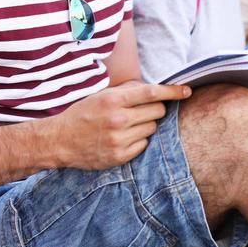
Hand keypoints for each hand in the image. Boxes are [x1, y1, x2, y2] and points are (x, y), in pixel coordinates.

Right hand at [47, 81, 191, 170]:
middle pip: (157, 111)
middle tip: (141, 110)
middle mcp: (118, 119)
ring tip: (128, 125)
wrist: (60, 140)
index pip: (152, 93)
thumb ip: (127, 93)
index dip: (173, 91)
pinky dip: (139, 139)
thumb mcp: (101, 96)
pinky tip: (124, 137)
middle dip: (155, 109)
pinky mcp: (120, 156)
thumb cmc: (82, 114)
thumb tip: (154, 91)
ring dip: (146, 125)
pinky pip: (144, 144)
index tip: (187, 90)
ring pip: (152, 128)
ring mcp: (120, 139)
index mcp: (113, 100)